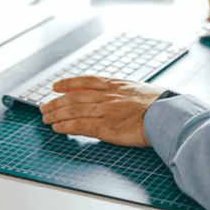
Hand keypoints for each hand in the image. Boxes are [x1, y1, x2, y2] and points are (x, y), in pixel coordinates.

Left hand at [39, 76, 167, 147]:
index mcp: (115, 84)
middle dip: (56, 102)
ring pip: (73, 110)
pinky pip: (79, 126)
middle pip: (74, 97)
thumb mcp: (141, 90)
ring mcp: (104, 111)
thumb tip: (122, 97)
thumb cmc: (160, 104)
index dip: (69, 83)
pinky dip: (65, 127)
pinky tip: (57, 129)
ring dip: (56, 115)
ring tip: (46, 119)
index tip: (56, 86)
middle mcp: (106, 95)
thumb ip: (126, 93)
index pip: (86, 81)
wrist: (166, 114)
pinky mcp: (104, 128)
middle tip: (44, 107)